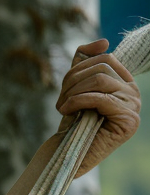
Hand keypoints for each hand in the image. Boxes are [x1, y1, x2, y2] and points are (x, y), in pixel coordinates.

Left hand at [57, 38, 139, 175]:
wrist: (68, 152)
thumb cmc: (73, 122)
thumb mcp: (77, 87)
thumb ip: (85, 64)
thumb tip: (102, 41)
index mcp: (124, 82)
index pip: (106, 58)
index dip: (80, 66)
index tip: (65, 86)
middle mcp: (134, 92)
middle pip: (102, 67)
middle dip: (73, 80)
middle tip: (60, 99)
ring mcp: (134, 106)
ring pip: (100, 80)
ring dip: (73, 91)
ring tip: (62, 106)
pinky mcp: (129, 120)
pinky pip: (100, 98)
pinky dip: (77, 101)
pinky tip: (65, 111)